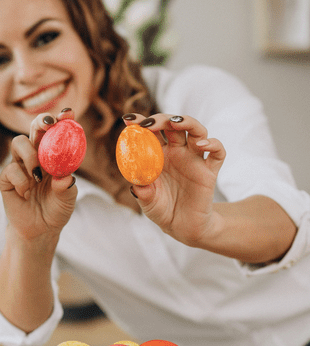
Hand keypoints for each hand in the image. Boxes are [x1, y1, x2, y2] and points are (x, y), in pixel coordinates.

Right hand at [0, 110, 77, 241]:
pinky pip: (10, 169)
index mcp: (53, 156)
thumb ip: (67, 187)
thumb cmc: (56, 210)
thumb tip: (65, 176)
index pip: (57, 132)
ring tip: (37, 174)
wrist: (40, 230)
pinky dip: (21, 181)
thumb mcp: (67, 199)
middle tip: (48, 126)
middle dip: (41, 123)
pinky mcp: (6, 178)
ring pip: (18, 143)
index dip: (61, 120)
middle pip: (34, 128)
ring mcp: (19, 165)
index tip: (68, 113)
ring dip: (30, 155)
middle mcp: (35, 156)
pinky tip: (26, 194)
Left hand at [123, 113, 225, 245]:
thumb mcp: (147, 201)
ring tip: (175, 122)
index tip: (128, 120)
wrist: (182, 227)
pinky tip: (201, 145)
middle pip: (173, 125)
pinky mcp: (210, 170)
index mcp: (158, 155)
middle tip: (148, 124)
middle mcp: (177, 152)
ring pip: (196, 131)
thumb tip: (137, 184)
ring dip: (187, 121)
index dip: (140, 123)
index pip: (151, 132)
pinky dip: (213, 144)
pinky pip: (217, 152)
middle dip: (161, 119)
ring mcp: (194, 159)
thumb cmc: (161, 209)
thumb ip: (142, 191)